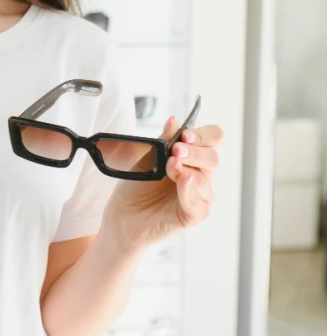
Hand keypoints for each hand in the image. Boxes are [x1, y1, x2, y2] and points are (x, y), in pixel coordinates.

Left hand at [102, 115, 222, 250]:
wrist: (124, 212)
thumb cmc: (138, 184)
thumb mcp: (148, 157)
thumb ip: (163, 140)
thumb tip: (174, 120)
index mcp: (192, 155)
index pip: (212, 139)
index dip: (203, 135)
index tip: (186, 135)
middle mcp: (200, 173)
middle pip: (213, 157)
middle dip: (195, 151)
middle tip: (177, 150)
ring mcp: (199, 194)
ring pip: (208, 179)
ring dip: (190, 169)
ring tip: (171, 166)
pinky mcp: (194, 214)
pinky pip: (200, 203)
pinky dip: (190, 190)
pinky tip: (182, 180)